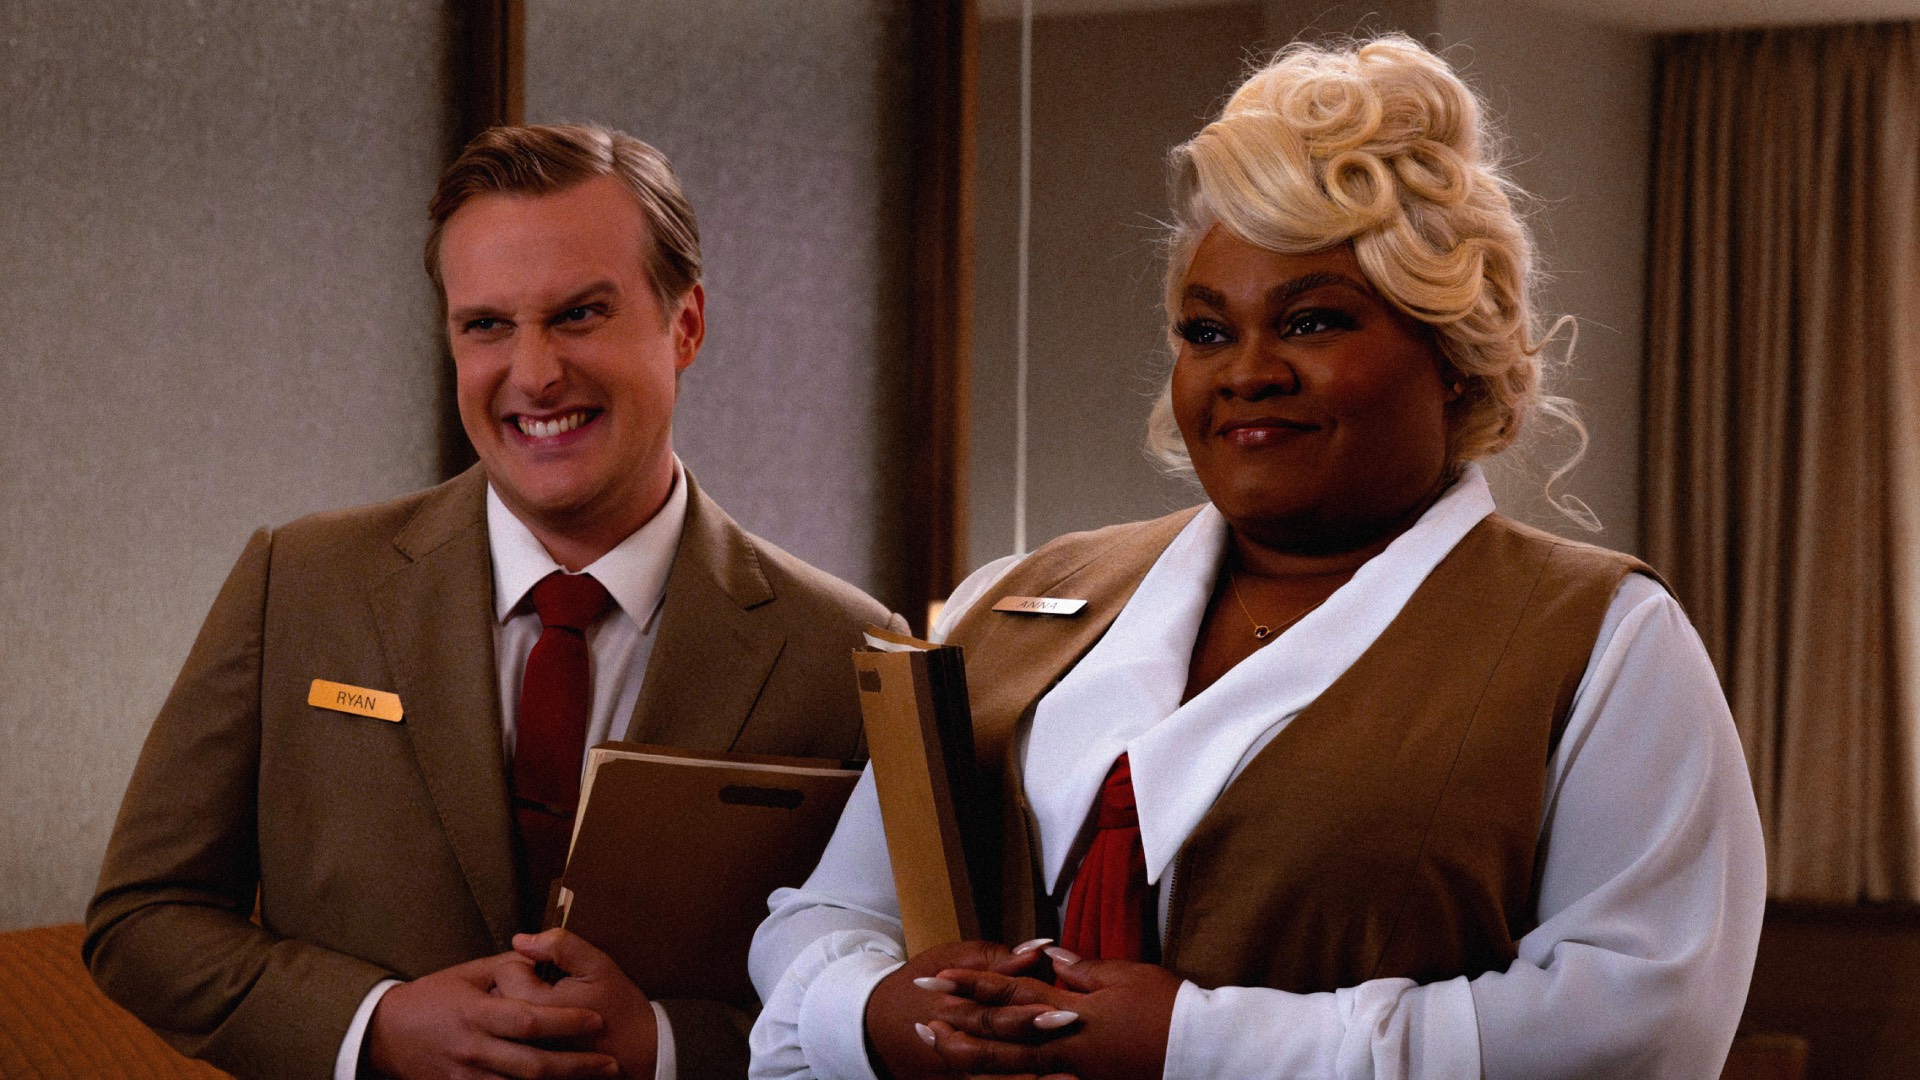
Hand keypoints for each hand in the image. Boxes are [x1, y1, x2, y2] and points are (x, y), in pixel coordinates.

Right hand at [366, 952, 617, 1079]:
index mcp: (477, 1014)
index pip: (530, 1021)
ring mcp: (466, 1078)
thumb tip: (544, 956)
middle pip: (534, 1066)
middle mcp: (474, 1050)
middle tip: (611, 1066)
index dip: (566, 1022)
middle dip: (577, 1068)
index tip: (597, 1019)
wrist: (384, 1034)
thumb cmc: (432, 998)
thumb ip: (509, 966)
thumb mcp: (468, 973)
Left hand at [495, 930, 658, 1075]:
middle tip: (547, 989)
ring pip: (502, 1021)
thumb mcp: (598, 965)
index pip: (505, 972)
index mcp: (538, 1005)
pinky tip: (543, 1032)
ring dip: (515, 1011)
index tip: (547, 970)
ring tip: (545, 1011)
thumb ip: (560, 946)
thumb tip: (521, 939)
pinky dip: (520, 1034)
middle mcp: (525, 1034)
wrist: (640, 1055)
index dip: (526, 963)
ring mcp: (527, 1053)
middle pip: (497, 996)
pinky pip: (512, 1043)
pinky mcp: (533, 1067)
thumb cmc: (621, 1008)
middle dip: (517, 986)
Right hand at [863, 938, 1061, 1079]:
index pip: (988, 1016)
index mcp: (947, 1008)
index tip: (1063, 1012)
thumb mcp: (948, 959)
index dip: (1024, 1017)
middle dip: (1035, 1054)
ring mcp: (949, 1075)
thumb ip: (994, 959)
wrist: (874, 1026)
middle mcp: (948, 1046)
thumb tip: (1037, 950)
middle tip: (1071, 1046)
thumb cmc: (919, 984)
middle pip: (993, 1056)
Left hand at [924, 947, 1179, 1079]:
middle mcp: (1063, 1043)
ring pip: (1010, 1069)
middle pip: (998, 1036)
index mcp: (1070, 1009)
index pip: (1010, 992)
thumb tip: (1050, 957)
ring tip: (938, 1047)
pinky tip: (988, 1078)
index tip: (938, 977)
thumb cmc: (1169, 1009)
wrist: (1202, 1051)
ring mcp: (1072, 1072)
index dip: (972, 984)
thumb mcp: (1127, 977)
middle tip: (917, 1018)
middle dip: (956, 1025)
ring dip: (971, 1057)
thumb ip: (1084, 970)